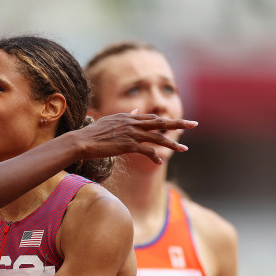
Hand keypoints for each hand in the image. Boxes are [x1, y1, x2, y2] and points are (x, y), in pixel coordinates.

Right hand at [72, 112, 197, 164]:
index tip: (176, 124)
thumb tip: (134, 113)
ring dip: (173, 144)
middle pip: (161, 122)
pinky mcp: (128, 145)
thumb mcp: (109, 121)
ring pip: (158, 138)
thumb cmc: (91, 133)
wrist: (82, 141)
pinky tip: (160, 163)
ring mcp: (132, 134)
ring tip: (184, 149)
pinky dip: (155, 157)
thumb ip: (124, 117)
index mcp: (128, 117)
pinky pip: (147, 151)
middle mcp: (133, 123)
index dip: (164, 122)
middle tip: (194, 124)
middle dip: (179, 123)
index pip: (151, 118)